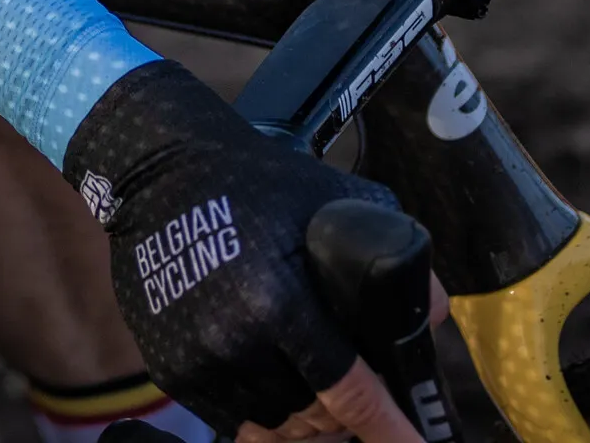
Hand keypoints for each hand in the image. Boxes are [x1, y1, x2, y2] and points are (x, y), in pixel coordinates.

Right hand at [68, 64, 423, 441]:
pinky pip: (232, 421)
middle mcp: (235, 341)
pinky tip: (278, 391)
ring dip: (306, 422)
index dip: (387, 428)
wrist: (156, 172)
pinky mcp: (170, 368)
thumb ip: (393, 258)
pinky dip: (264, 417)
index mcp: (278, 301)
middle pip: (315, 419)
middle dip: (345, 418)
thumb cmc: (254, 183)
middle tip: (360, 399)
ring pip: (275, 428)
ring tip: (318, 397)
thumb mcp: (335, 202)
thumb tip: (433, 317)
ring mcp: (198, 359)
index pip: (348, 392)